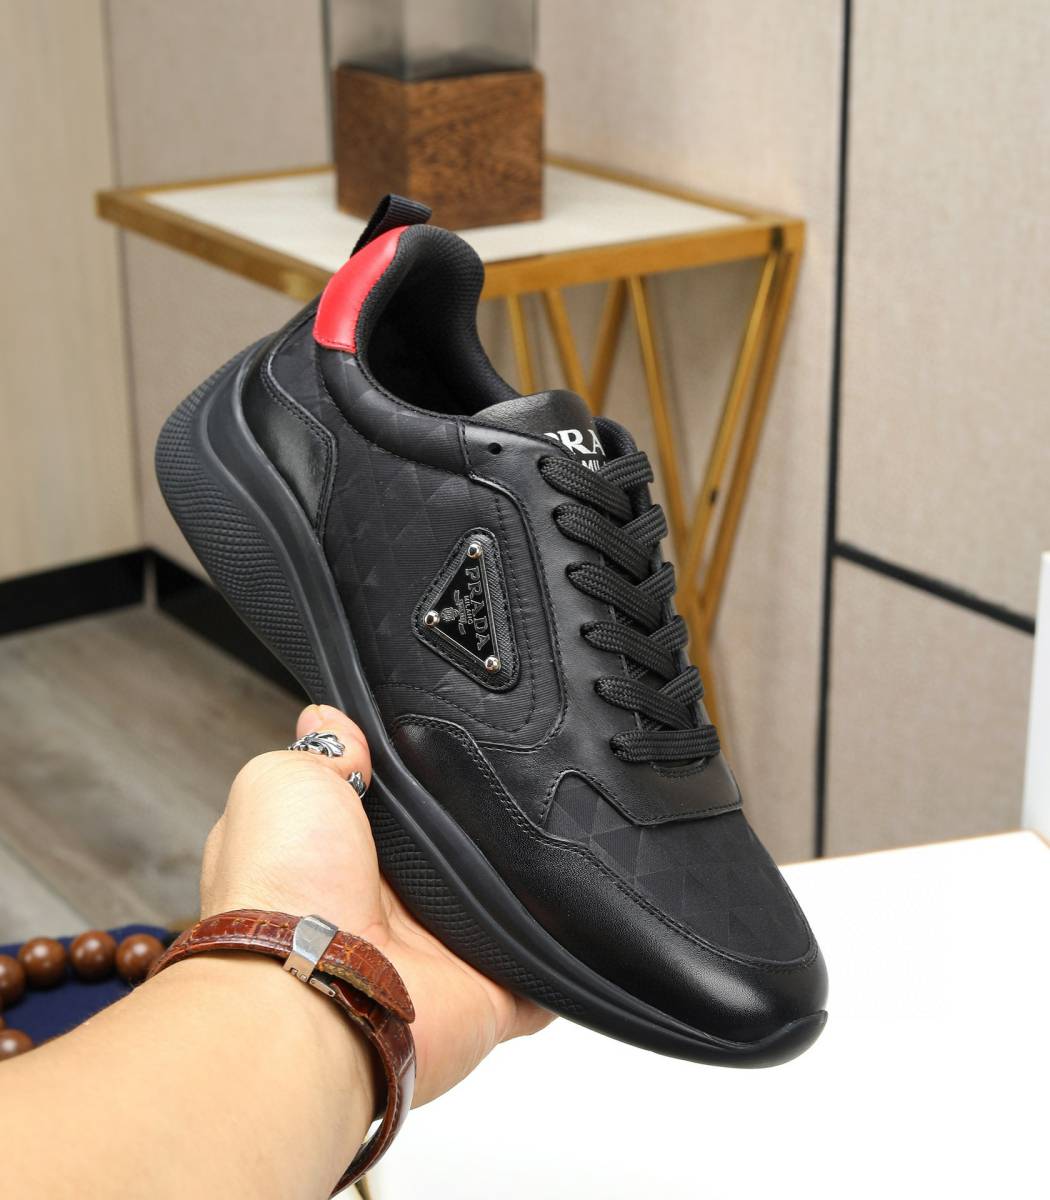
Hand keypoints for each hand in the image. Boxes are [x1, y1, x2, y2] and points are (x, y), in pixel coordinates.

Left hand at [199, 703, 553, 1103]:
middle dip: (478, 823)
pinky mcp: (488, 995)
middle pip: (452, 853)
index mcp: (337, 855)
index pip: (386, 805)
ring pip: (503, 906)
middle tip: (510, 779)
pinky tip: (578, 918)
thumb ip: (321, 750)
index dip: (410, 776)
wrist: (314, 992)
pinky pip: (543, 976)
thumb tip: (332, 720)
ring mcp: (440, 954)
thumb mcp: (282, 780)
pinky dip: (563, 958)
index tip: (443, 737)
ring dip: (523, 881)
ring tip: (556, 828)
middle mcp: (388, 907)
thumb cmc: (283, 886)